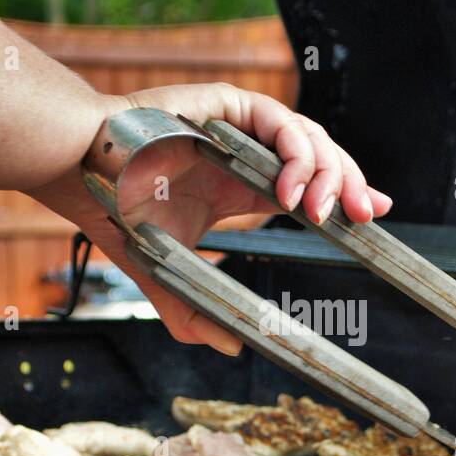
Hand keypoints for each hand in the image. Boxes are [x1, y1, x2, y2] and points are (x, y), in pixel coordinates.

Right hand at [31, 83, 391, 355]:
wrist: (82, 174)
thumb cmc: (116, 213)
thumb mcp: (165, 275)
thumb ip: (193, 314)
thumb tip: (230, 350)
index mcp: (240, 185)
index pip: (306, 186)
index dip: (343, 195)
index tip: (373, 217)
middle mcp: (245, 152)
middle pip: (318, 160)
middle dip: (350, 184)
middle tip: (366, 217)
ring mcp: (240, 126)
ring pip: (308, 138)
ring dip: (328, 171)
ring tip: (326, 211)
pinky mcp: (230, 104)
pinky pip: (280, 121)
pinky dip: (296, 153)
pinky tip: (294, 190)